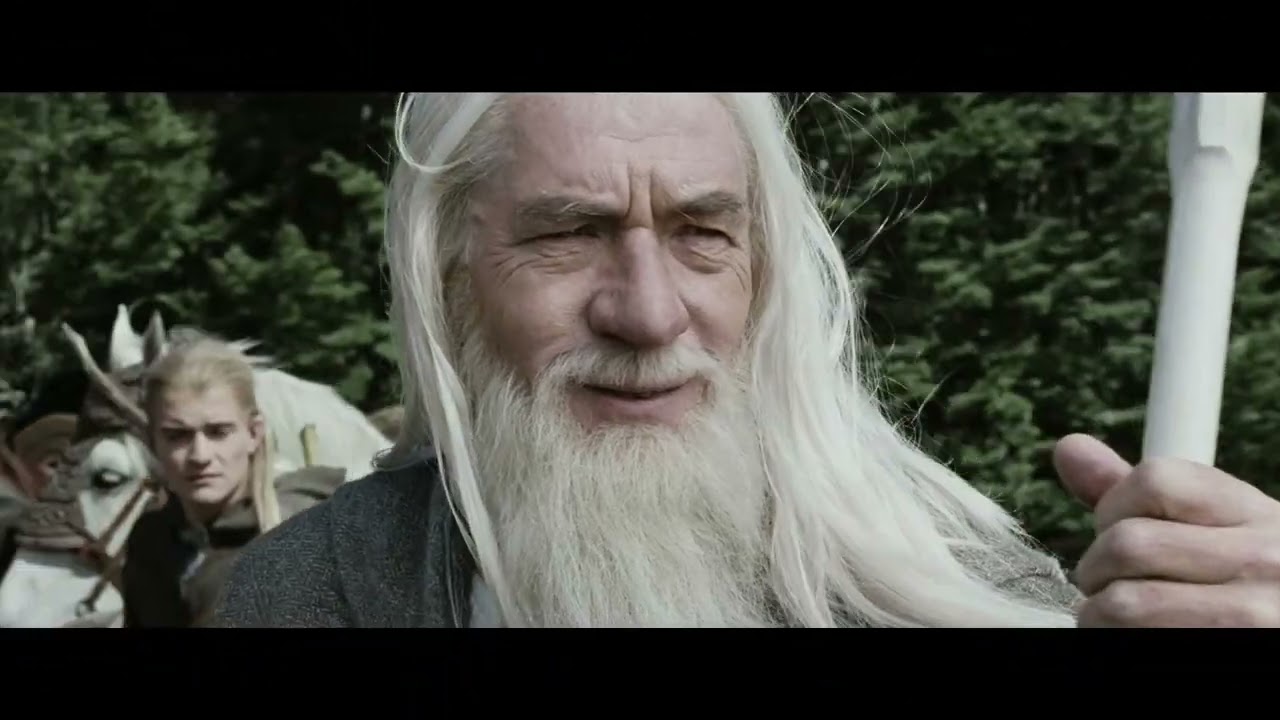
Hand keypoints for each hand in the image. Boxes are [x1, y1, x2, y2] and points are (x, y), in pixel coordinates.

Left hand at [1054, 433, 1279, 626]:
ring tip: (1118, 620)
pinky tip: (1133, 641)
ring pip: (1124, 602)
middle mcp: (1262, 559)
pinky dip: (1111, 640)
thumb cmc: (1249, 588)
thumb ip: (1143, 496)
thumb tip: (1068, 447)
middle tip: (1109, 588)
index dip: (1112, 508)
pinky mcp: (1229, 649)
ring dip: (1100, 615)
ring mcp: (1251, 614)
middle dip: (1097, 570)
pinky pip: (1132, 639)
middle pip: (1128, 543)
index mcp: (1257, 516)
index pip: (1154, 480)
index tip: (1115, 535)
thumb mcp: (1220, 534)